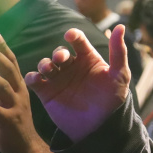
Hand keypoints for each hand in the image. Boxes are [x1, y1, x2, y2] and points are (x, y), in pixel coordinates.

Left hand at [0, 33, 46, 152]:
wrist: (27, 148)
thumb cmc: (15, 122)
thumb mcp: (7, 99)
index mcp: (20, 87)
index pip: (13, 64)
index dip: (4, 49)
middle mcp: (20, 94)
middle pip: (9, 71)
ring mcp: (15, 107)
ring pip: (2, 87)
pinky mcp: (8, 121)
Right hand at [25, 26, 130, 142]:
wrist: (99, 127)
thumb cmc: (112, 99)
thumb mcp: (120, 75)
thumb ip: (118, 52)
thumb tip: (120, 26)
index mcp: (87, 57)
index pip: (78, 40)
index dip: (73, 35)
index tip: (71, 36)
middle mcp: (71, 65)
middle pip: (59, 52)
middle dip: (58, 52)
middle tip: (60, 58)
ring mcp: (58, 78)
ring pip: (45, 64)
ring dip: (44, 63)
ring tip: (48, 69)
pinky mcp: (47, 92)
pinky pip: (34, 80)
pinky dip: (32, 77)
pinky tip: (36, 79)